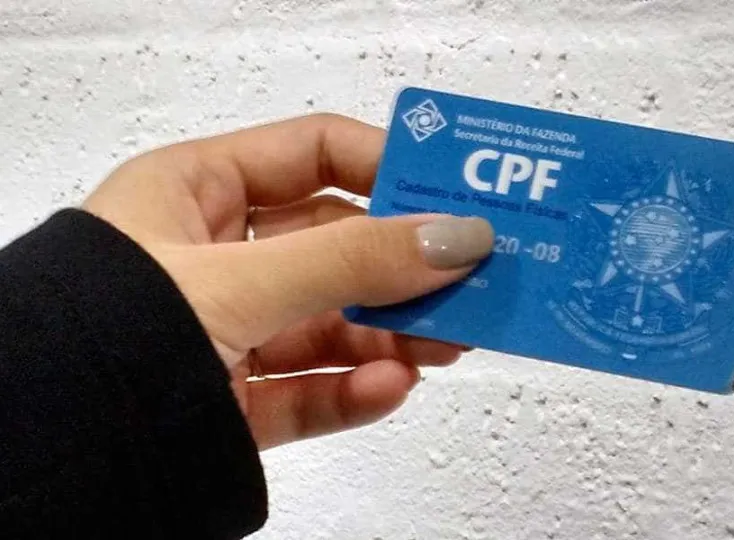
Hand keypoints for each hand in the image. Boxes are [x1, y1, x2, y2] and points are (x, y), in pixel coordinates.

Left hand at [82, 114, 492, 449]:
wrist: (42, 462)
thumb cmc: (107, 337)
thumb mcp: (238, 283)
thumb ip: (351, 261)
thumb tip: (456, 238)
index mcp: (193, 193)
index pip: (311, 155)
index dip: (383, 168)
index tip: (450, 195)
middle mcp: (212, 257)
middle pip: (334, 246)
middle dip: (402, 266)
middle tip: (469, 278)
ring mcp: (224, 332)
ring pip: (330, 323)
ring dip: (393, 333)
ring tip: (450, 340)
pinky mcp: (232, 402)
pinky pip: (308, 390)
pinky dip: (354, 389)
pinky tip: (393, 385)